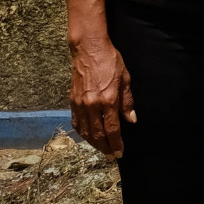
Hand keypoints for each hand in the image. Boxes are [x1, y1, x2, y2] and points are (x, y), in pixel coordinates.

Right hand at [69, 36, 134, 156]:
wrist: (88, 49)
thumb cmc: (109, 61)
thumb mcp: (125, 79)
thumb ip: (127, 102)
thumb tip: (131, 120)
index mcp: (108, 100)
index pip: (112, 129)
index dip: (116, 144)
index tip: (119, 152)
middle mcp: (92, 105)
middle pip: (97, 134)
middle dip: (105, 148)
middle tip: (111, 155)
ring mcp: (80, 104)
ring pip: (85, 132)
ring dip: (93, 143)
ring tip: (102, 148)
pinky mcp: (72, 101)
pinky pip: (76, 122)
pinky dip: (82, 133)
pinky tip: (88, 136)